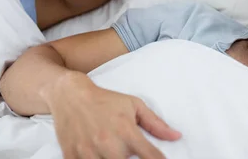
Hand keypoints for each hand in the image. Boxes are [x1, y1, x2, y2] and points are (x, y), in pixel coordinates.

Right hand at [46, 72, 181, 158]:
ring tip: (114, 152)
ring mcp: (88, 152)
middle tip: (128, 150)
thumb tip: (176, 136)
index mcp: (126, 130)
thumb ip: (155, 123)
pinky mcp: (71, 156)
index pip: (150, 156)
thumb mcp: (133, 105)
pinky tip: (99, 155)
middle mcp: (108, 142)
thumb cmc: (105, 100)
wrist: (70, 95)